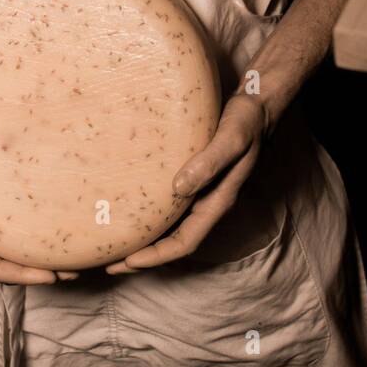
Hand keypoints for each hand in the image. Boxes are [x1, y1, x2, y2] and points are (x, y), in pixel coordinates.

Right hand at [0, 147, 79, 285]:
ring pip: (8, 249)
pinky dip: (27, 231)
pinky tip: (48, 221)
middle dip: (39, 271)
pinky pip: (5, 228)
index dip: (22, 274)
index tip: (52, 275)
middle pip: (7, 266)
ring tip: (72, 253)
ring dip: (37, 255)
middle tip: (76, 270)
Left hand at [103, 94, 272, 273]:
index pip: (186, 242)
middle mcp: (208, 202)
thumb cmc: (246, 120)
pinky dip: (149, 212)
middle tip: (110, 262)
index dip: (158, 256)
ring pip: (170, 224)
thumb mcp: (232, 138)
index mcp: (218, 201)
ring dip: (145, 237)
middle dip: (145, 255)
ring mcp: (201, 191)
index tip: (129, 262)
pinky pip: (169, 203)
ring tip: (115, 240)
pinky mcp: (193, 176)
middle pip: (174, 240)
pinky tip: (130, 206)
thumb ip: (209, 162)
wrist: (256, 103)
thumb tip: (178, 188)